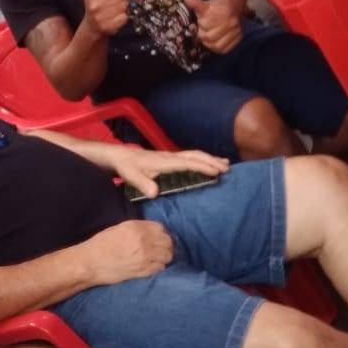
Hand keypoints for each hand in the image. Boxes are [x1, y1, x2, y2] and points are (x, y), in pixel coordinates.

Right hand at [77, 220, 173, 285]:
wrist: (91, 263)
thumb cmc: (101, 245)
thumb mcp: (119, 228)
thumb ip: (138, 228)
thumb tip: (152, 232)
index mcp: (136, 228)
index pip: (161, 228)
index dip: (161, 233)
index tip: (158, 238)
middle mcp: (143, 241)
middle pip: (168, 242)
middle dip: (166, 245)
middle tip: (161, 249)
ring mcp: (145, 257)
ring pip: (168, 256)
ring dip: (165, 257)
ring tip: (157, 258)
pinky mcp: (144, 271)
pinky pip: (161, 268)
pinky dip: (159, 267)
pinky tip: (152, 266)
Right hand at [80, 0, 127, 35]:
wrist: (91, 26)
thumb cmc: (92, 2)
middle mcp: (95, 4)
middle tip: (112, 2)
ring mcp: (102, 16)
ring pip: (124, 5)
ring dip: (122, 7)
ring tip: (114, 9)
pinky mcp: (110, 26)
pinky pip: (125, 17)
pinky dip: (123, 17)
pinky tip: (116, 17)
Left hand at [109, 145, 228, 197]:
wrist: (120, 156)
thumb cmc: (127, 167)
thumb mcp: (131, 175)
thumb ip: (142, 184)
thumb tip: (154, 193)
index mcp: (163, 161)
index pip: (186, 163)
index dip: (201, 167)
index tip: (216, 172)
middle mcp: (170, 157)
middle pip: (194, 156)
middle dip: (211, 161)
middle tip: (227, 169)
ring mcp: (171, 156)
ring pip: (194, 154)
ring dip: (210, 158)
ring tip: (226, 165)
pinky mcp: (171, 158)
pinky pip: (191, 157)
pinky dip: (203, 159)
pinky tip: (210, 163)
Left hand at [182, 0, 241, 53]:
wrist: (232, 6)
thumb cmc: (214, 7)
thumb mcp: (204, 3)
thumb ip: (194, 1)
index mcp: (220, 11)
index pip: (204, 25)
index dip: (200, 25)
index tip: (201, 23)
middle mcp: (230, 21)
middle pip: (209, 37)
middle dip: (203, 35)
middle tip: (203, 31)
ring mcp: (236, 30)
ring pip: (216, 45)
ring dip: (209, 43)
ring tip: (207, 38)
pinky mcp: (239, 37)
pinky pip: (225, 49)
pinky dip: (217, 48)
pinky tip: (214, 43)